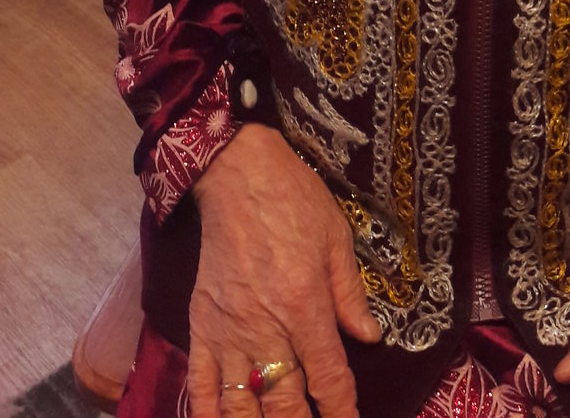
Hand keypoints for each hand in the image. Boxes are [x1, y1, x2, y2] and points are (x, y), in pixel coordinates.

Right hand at [185, 124, 381, 417]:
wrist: (238, 174)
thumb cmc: (294, 200)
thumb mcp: (337, 238)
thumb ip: (350, 294)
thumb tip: (369, 337)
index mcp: (305, 306)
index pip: (328, 378)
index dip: (341, 410)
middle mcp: (266, 328)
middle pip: (286, 403)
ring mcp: (229, 331)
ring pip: (244, 404)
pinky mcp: (200, 325)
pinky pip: (200, 384)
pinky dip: (209, 414)